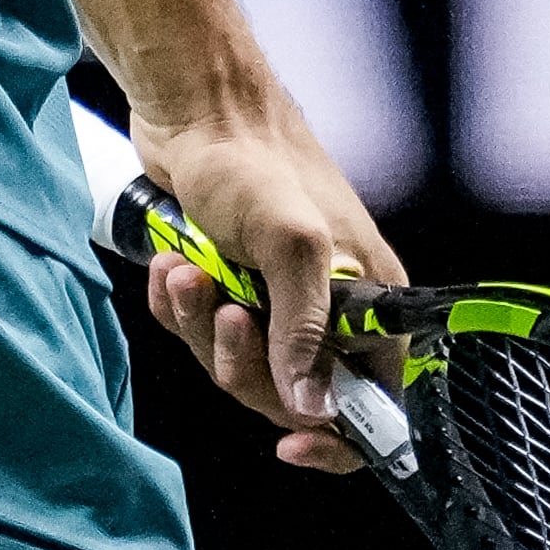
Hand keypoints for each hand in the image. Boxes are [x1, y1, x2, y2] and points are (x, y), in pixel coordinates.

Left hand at [133, 88, 404, 474]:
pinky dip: (181, 312)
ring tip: (185, 274)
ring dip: (204, 329)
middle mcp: (331, 305)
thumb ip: (305, 328)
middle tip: (225, 311)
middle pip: (293, 395)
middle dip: (245, 364)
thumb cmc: (251, 159)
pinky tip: (171, 270)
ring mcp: (276, 297)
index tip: (293, 443)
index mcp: (370, 297)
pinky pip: (204, 335)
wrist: (190, 106)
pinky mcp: (230, 284)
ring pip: (240, 365)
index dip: (341, 436)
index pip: (378, 401)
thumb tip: (311, 407)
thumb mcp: (290, 242)